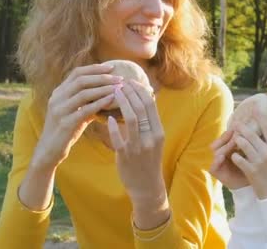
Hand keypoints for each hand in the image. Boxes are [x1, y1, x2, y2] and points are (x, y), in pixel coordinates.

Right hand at [31, 63, 120, 170]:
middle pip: (81, 80)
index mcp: (59, 92)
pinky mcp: (65, 123)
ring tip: (118, 88)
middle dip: (102, 77)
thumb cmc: (66, 130)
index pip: (77, 73)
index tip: (112, 67)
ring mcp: (59, 110)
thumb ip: (89, 102)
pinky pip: (85, 110)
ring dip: (103, 89)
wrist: (50, 150)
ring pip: (83, 93)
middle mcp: (57, 98)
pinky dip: (99, 103)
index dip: (95, 68)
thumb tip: (111, 93)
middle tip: (119, 78)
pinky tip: (111, 101)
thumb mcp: (76, 112)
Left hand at [107, 79, 166, 204]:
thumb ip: (149, 122)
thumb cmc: (147, 160)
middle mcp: (151, 137)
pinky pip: (119, 138)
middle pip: (141, 107)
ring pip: (132, 119)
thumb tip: (143, 99)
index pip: (150, 104)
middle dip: (129, 91)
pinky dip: (113, 127)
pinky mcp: (126, 156)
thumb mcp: (153, 140)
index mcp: (158, 131)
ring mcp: (139, 146)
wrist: (146, 187)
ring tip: (113, 92)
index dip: (140, 89)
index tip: (130, 80)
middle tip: (118, 81)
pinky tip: (107, 118)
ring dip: (122, 102)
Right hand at [209, 130, 249, 189]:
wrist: (253, 183)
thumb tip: (254, 124)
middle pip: (218, 142)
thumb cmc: (253, 165)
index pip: (225, 137)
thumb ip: (249, 141)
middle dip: (226, 138)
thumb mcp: (251, 152)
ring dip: (224, 147)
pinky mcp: (216, 172)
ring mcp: (217, 163)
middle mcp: (220, 154)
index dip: (230, 132)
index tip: (238, 127)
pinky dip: (216, 161)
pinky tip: (222, 157)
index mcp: (227, 147)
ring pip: (215, 152)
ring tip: (232, 144)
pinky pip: (213, 166)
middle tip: (235, 134)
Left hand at [230, 114, 266, 199]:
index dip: (260, 118)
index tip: (254, 109)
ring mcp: (260, 162)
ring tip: (234, 138)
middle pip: (252, 134)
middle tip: (236, 123)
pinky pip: (239, 158)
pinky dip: (235, 156)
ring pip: (244, 144)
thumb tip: (266, 131)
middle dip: (242, 127)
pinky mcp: (251, 171)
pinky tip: (234, 155)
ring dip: (237, 140)